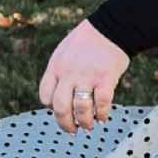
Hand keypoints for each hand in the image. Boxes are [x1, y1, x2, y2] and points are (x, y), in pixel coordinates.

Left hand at [39, 19, 130, 135]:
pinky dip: (102, 114)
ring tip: (88, 127)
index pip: (45, 96)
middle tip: (72, 131)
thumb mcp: (65, 52)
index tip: (61, 111)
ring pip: (81, 109)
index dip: (52, 108)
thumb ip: (61, 71)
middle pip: (60, 107)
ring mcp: (87, 76)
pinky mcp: (105, 78)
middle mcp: (69, 73)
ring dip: (84, 123)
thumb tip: (63, 95)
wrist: (112, 26)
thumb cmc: (89, 40)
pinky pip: (102, 103)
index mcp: (56, 67)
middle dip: (65, 124)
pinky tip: (103, 118)